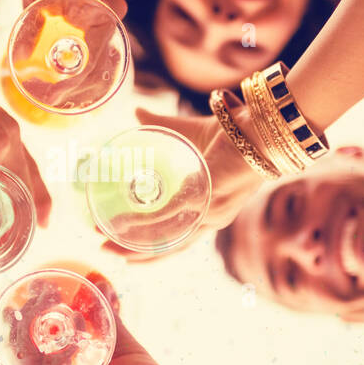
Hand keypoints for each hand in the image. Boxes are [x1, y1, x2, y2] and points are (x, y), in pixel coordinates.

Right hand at [98, 107, 265, 258]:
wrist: (258, 126)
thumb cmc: (232, 130)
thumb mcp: (189, 132)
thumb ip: (162, 125)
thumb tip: (136, 112)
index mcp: (211, 209)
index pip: (179, 239)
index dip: (152, 247)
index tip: (126, 252)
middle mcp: (212, 218)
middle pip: (170, 246)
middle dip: (136, 252)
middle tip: (106, 250)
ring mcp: (210, 212)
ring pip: (166, 237)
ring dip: (134, 242)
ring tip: (107, 243)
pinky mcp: (207, 199)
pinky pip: (171, 216)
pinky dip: (145, 223)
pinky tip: (124, 225)